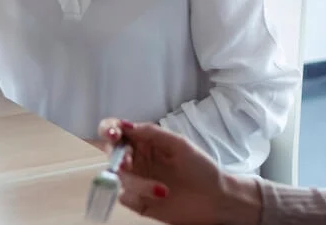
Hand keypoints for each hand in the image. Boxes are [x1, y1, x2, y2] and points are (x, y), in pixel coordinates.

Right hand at [97, 119, 261, 224]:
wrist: (217, 200)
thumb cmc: (201, 169)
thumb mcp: (178, 144)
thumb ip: (151, 132)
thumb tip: (125, 124)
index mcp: (145, 142)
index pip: (118, 131)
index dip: (109, 129)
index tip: (113, 133)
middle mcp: (137, 160)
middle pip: (111, 153)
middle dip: (117, 157)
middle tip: (128, 162)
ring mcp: (137, 181)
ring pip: (119, 178)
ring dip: (138, 183)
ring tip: (163, 190)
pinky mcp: (139, 202)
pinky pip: (125, 197)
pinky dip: (138, 196)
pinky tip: (159, 197)